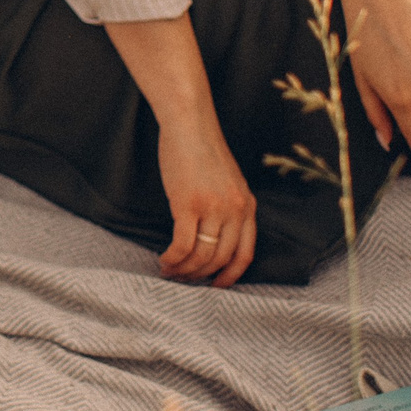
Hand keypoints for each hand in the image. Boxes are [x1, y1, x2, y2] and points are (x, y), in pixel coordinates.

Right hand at [156, 116, 256, 286]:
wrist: (189, 125)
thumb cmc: (201, 149)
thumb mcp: (227, 181)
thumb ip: (226, 207)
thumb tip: (211, 235)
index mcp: (247, 206)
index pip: (245, 253)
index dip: (230, 275)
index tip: (216, 285)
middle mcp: (235, 211)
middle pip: (220, 258)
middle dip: (200, 275)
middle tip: (183, 279)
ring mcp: (213, 209)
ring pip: (201, 255)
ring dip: (184, 269)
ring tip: (169, 271)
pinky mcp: (188, 205)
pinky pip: (182, 244)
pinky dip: (173, 258)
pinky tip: (164, 259)